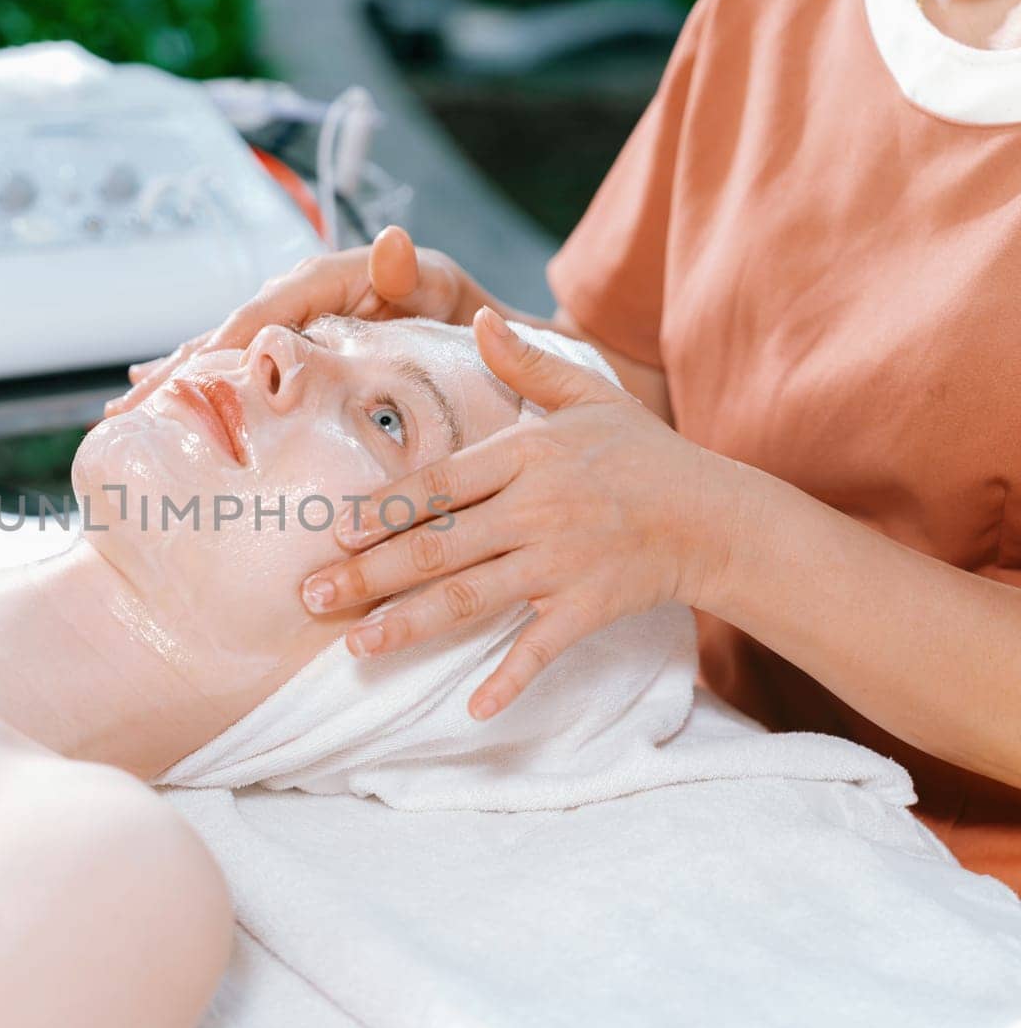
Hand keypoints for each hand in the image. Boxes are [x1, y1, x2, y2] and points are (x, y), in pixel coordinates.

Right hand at [103, 226, 494, 416]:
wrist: (478, 332)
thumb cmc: (462, 310)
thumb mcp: (441, 287)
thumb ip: (410, 273)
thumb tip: (391, 243)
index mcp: (324, 282)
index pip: (255, 320)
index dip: (210, 352)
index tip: (169, 388)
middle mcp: (297, 298)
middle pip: (223, 336)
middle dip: (173, 373)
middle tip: (121, 412)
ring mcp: (292, 323)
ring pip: (222, 351)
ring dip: (175, 381)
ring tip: (125, 410)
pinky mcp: (294, 345)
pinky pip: (240, 362)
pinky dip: (202, 378)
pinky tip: (161, 392)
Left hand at [299, 308, 742, 719]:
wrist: (715, 514)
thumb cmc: (644, 453)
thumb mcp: (589, 395)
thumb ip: (527, 364)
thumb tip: (480, 319)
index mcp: (528, 456)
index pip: (438, 485)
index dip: (383, 509)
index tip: (333, 532)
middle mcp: (536, 510)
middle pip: (436, 547)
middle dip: (367, 575)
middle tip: (311, 597)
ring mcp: (560, 564)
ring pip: (469, 598)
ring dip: (408, 625)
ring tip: (355, 646)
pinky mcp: (586, 608)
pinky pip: (539, 648)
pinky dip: (508, 679)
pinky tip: (471, 708)